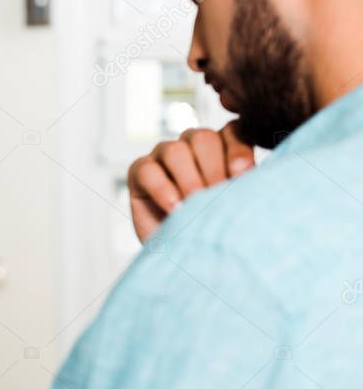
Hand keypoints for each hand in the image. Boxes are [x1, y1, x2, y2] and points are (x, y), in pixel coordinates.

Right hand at [128, 121, 255, 241]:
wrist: (183, 257)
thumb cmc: (212, 230)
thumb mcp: (235, 205)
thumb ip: (242, 184)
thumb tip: (249, 171)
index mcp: (222, 147)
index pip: (232, 131)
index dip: (237, 149)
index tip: (242, 175)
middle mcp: (192, 147)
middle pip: (202, 138)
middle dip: (212, 168)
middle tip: (216, 195)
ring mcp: (163, 157)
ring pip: (174, 151)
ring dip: (188, 180)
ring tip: (195, 204)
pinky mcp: (139, 172)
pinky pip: (147, 170)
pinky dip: (162, 189)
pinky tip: (175, 209)